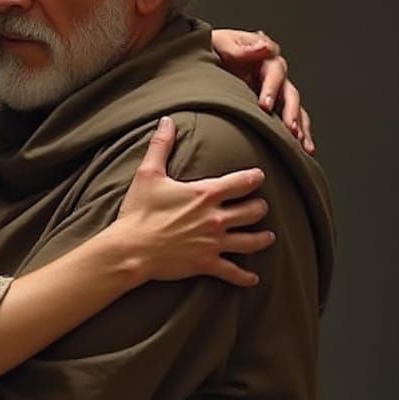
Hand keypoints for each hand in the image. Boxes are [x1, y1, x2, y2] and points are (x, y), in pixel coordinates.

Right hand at [116, 116, 274, 286]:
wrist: (131, 248)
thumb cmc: (138, 212)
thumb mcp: (148, 174)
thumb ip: (161, 146)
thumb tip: (166, 121)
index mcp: (206, 194)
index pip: (242, 182)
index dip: (254, 178)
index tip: (258, 177)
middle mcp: (216, 218)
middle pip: (253, 211)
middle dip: (260, 207)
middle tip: (260, 207)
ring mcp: (213, 243)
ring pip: (251, 241)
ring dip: (262, 238)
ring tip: (268, 236)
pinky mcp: (206, 264)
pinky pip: (233, 272)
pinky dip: (245, 277)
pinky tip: (253, 278)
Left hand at [211, 28, 314, 154]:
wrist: (201, 62)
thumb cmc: (210, 50)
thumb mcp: (219, 43)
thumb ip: (238, 47)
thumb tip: (265, 47)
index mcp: (263, 56)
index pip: (274, 71)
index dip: (272, 88)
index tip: (265, 106)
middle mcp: (273, 74)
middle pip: (289, 92)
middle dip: (290, 112)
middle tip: (289, 129)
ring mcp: (275, 91)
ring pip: (294, 108)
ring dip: (300, 126)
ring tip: (301, 144)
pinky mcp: (272, 105)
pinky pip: (290, 120)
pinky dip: (299, 134)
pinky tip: (303, 150)